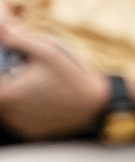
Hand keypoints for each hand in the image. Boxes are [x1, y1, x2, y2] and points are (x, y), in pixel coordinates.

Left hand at [0, 16, 110, 139]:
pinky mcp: (30, 134)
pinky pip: (19, 121)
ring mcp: (20, 126)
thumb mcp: (48, 54)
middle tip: (26, 78)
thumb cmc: (72, 79)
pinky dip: (25, 112)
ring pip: (6, 109)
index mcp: (7, 94)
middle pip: (0, 95)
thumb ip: (20, 39)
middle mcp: (9, 114)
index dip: (2, 71)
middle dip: (8, 85)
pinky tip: (42, 103)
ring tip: (35, 90)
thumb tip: (2, 27)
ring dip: (14, 98)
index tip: (14, 68)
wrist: (97, 106)